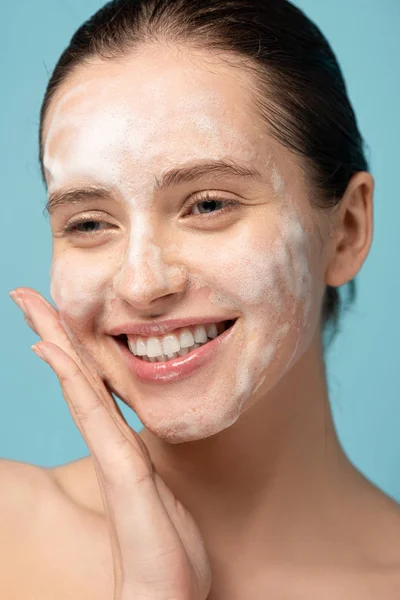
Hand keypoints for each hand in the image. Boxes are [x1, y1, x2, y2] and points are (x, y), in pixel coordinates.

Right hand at [9, 287, 211, 599]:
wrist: (164, 596)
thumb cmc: (168, 548)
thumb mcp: (165, 495)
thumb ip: (151, 466)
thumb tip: (144, 446)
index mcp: (124, 444)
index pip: (93, 385)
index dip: (72, 350)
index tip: (53, 319)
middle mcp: (112, 442)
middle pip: (78, 376)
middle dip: (53, 333)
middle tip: (26, 296)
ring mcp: (112, 452)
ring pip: (79, 384)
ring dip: (55, 342)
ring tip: (32, 307)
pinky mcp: (120, 467)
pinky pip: (92, 410)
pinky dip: (69, 377)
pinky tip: (52, 351)